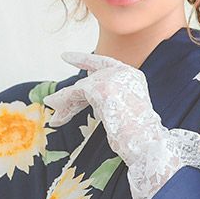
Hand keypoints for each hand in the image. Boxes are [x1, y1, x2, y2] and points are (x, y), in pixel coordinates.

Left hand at [43, 51, 166, 165]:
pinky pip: (75, 94)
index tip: (65, 56)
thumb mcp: (124, 110)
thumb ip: (108, 98)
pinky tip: (53, 112)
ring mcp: (112, 78)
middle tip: (53, 104)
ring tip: (54, 115)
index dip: (82, 59)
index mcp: (132, 76)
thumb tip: (83, 95)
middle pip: (89, 79)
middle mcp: (123, 72)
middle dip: (71, 96)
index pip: (104, 63)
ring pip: (80, 88)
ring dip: (65, 102)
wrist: (146, 142)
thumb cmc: (138, 136)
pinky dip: (63, 102)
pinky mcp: (101, 88)